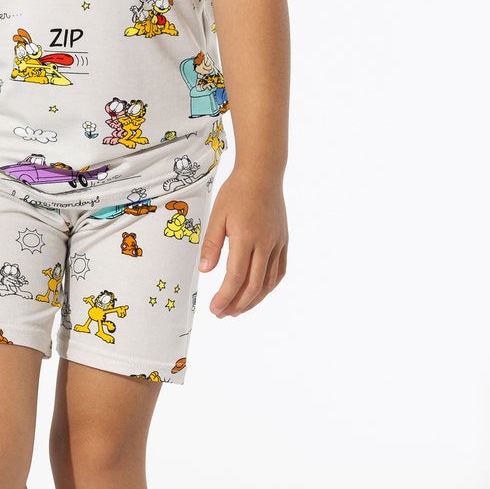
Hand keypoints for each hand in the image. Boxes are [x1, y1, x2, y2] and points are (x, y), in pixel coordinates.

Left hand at [197, 169, 287, 316]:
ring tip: (237, 310)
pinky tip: (258, 293)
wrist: (263, 175)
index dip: (225, 297)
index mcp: (246, 237)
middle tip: (222, 314)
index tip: (215, 309)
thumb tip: (205, 271)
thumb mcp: (217, 215)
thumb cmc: (236, 192)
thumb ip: (211, 244)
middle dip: (237, 304)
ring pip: (268, 282)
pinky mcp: (284, 242)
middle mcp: (265, 243)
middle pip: (253, 285)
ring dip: (253, 300)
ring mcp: (277, 244)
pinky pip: (279, 271)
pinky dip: (269, 287)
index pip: (236, 277)